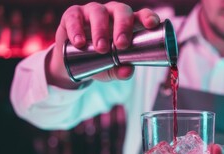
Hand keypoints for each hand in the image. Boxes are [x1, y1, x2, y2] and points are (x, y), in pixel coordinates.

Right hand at [46, 1, 160, 87]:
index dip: (148, 17)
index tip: (152, 24)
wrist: (72, 64)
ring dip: (101, 30)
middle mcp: (112, 13)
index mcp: (127, 24)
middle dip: (123, 27)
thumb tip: (128, 71)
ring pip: (99, 12)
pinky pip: (75, 17)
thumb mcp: (112, 69)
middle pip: (121, 11)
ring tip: (101, 47)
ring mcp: (92, 12)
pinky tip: (79, 42)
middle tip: (122, 44)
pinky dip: (77, 29)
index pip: (141, 16)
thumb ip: (121, 71)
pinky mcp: (73, 15)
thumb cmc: (99, 61)